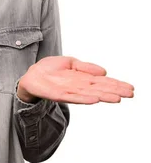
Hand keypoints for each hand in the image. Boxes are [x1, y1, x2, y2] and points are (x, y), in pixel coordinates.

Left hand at [17, 56, 133, 103]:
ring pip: (90, 94)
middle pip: (100, 89)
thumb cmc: (51, 69)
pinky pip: (73, 97)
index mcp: (83, 78)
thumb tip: (104, 71)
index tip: (130, 88)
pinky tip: (95, 99)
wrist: (32, 76)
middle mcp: (79, 86)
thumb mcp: (70, 63)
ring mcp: (70, 91)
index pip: (103, 82)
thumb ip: (86, 67)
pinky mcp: (58, 94)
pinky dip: (84, 98)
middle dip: (115, 91)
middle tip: (131, 94)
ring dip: (104, 96)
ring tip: (117, 98)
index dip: (117, 84)